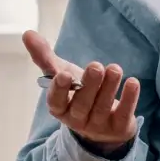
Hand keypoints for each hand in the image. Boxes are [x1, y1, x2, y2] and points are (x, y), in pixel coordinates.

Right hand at [21, 30, 141, 152]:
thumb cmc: (77, 93)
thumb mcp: (61, 74)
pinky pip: (123, 113)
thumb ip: (45, 57)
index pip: (56, 101)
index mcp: (59, 107)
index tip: (64, 75)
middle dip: (89, 85)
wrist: (103, 124)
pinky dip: (128, 98)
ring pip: (102, 107)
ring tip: (115, 69)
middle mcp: (77, 119)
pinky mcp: (118, 127)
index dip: (59, 89)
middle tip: (95, 66)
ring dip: (109, 87)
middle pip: (82, 104)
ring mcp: (98, 126)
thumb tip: (27, 33)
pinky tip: (132, 82)